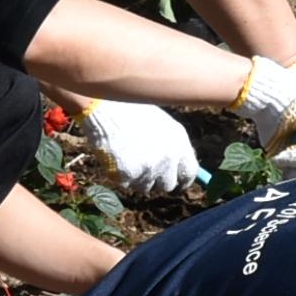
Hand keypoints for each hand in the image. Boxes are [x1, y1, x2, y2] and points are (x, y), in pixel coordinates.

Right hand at [75, 94, 203, 200]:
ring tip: (127, 155)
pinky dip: (122, 175)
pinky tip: (117, 156)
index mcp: (179, 144)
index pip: (189, 173)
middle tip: (145, 170)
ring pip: (145, 187)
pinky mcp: (129, 176)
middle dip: (157, 181)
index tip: (176, 183)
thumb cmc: (133, 112)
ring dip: (138, 177)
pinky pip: (127, 184)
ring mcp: (148, 170)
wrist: (106, 108)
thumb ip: (174, 147)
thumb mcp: (163, 124)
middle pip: (167, 185)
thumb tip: (179, 169)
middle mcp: (167, 160)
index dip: (183, 180)